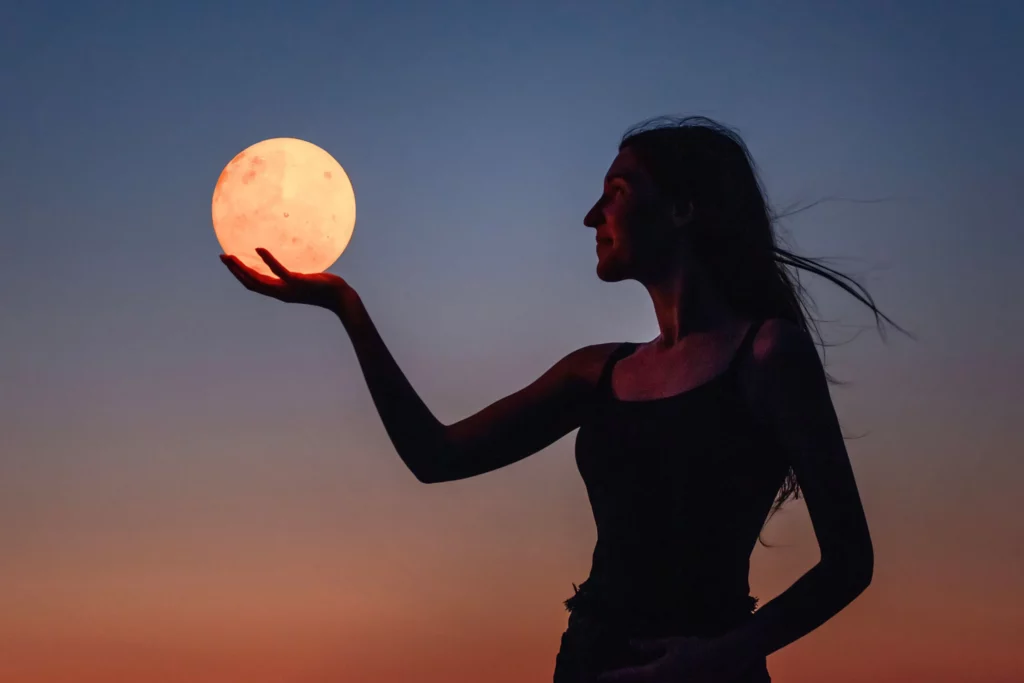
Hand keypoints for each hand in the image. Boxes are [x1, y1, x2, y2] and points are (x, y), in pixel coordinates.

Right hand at [220, 248, 357, 313]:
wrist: (339, 297)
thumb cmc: (325, 286)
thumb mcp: (306, 278)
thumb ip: (295, 273)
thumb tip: (292, 260)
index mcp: (280, 292)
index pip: (254, 285)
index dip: (240, 276)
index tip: (230, 263)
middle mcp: (280, 293)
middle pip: (250, 283)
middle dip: (235, 271)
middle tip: (222, 257)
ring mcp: (287, 289)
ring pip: (258, 280)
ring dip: (242, 268)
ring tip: (231, 256)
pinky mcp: (297, 282)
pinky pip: (279, 271)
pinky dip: (268, 260)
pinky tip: (259, 248)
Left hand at [596, 635, 752, 682]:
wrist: (724, 661)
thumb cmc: (697, 648)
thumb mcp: (671, 644)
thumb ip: (650, 645)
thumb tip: (631, 643)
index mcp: (657, 672)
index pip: (629, 676)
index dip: (613, 676)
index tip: (600, 677)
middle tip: (609, 680)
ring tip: (630, 680)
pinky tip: (656, 679)